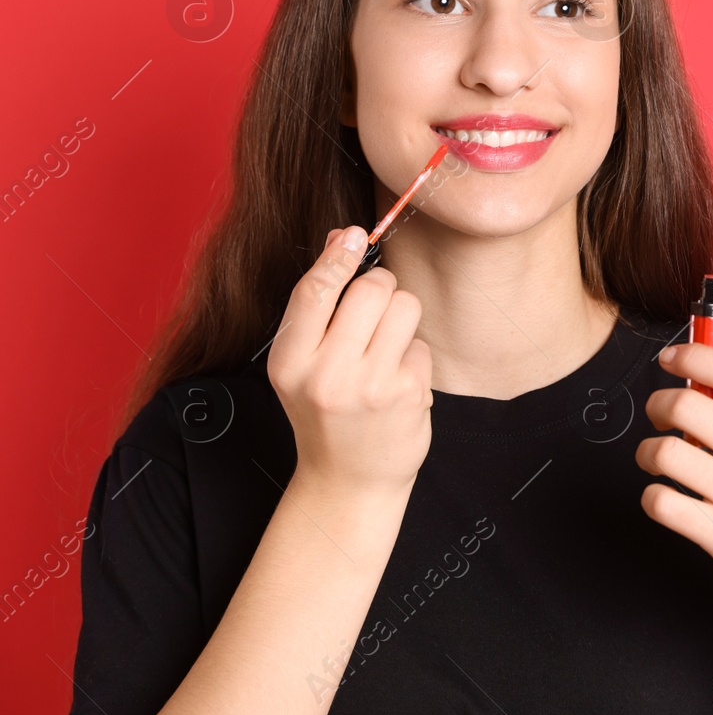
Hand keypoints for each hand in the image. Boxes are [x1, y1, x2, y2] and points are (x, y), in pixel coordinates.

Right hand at [265, 226, 432, 496]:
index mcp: (289, 362)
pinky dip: (412, 356)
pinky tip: (397, 383)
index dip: (338, 256)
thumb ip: (317, 304)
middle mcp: (326, 374)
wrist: (348, 479)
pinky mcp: (408, 395)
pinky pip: (421, 343)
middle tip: (373, 312)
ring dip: (400, 317)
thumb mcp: (302, 363)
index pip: (314, 291)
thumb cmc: (325, 410)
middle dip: (380, 287)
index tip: (353, 235)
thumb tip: (342, 237)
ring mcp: (370, 386)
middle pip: (372, 289)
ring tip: (384, 349)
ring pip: (405, 306)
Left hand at [636, 343, 712, 629]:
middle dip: (659, 403)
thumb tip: (700, 375)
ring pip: (666, 452)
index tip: (671, 358)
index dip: (692, 355)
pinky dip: (652, 495)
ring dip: (648, 451)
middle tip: (659, 413)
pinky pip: (661, 502)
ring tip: (657, 457)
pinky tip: (666, 496)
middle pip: (688, 405)